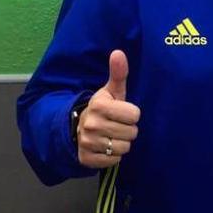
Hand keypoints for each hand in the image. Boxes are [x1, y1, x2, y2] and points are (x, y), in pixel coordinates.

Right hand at [77, 50, 140, 168]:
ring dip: (122, 143)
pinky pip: (114, 160)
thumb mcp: (111, 90)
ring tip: (112, 136)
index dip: (131, 114)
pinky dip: (113, 156)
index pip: (135, 115)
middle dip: (128, 130)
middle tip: (117, 125)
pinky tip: (106, 147)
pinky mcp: (87, 158)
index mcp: (99, 105)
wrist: (77, 127)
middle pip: (132, 133)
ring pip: (124, 148)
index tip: (122, 112)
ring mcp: (88, 142)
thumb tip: (118, 52)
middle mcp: (92, 124)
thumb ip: (118, 73)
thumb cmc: (103, 107)